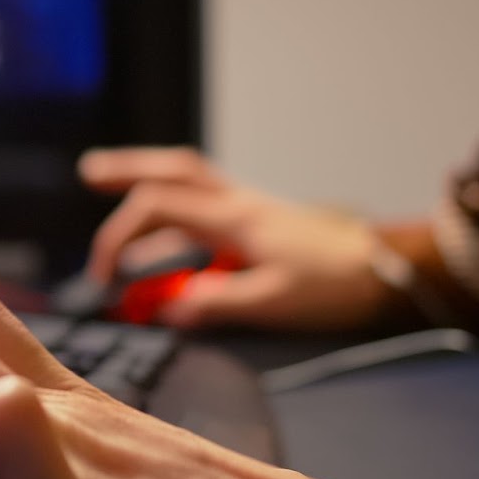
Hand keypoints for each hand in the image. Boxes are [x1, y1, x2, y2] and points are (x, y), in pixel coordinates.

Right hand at [79, 146, 391, 331]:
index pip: (157, 206)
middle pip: (172, 171)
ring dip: (148, 188)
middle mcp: (237, 204)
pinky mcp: (259, 224)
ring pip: (188, 184)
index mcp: (234, 217)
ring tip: (112, 199)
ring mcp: (249, 210)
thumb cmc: (335, 284)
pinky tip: (161, 248)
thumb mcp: (274, 301)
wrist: (389, 268)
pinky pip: (205, 211)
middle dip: (127, 170)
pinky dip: (174, 220)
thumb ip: (216, 304)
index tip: (104, 279)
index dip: (119, 235)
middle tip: (89, 173)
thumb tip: (166, 308)